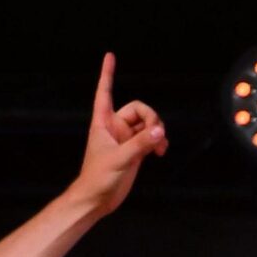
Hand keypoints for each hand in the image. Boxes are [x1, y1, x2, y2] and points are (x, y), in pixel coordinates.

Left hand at [65, 54, 167, 217]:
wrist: (96, 200)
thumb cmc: (97, 178)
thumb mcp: (119, 159)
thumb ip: (140, 144)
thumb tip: (160, 131)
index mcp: (103, 123)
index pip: (104, 92)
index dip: (107, 74)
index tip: (110, 56)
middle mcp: (115, 127)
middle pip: (138, 109)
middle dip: (151, 119)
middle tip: (154, 136)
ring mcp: (126, 139)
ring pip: (148, 124)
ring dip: (157, 133)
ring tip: (158, 148)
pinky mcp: (135, 151)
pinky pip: (151, 138)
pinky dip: (158, 142)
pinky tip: (160, 151)